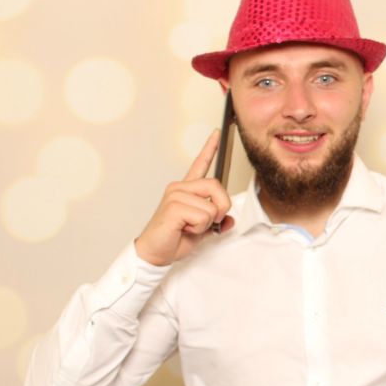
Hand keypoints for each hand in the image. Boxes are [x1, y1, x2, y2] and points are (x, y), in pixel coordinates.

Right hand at [134, 130, 233, 265]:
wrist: (155, 253)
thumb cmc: (174, 239)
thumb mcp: (203, 230)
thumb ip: (217, 222)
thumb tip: (229, 221)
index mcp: (187, 190)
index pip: (200, 164)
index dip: (209, 148)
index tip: (217, 132)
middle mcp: (180, 188)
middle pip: (217, 186)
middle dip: (221, 208)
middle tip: (208, 222)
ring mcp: (175, 195)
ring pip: (212, 206)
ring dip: (207, 223)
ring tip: (189, 227)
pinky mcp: (173, 206)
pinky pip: (203, 216)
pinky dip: (199, 229)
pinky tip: (183, 229)